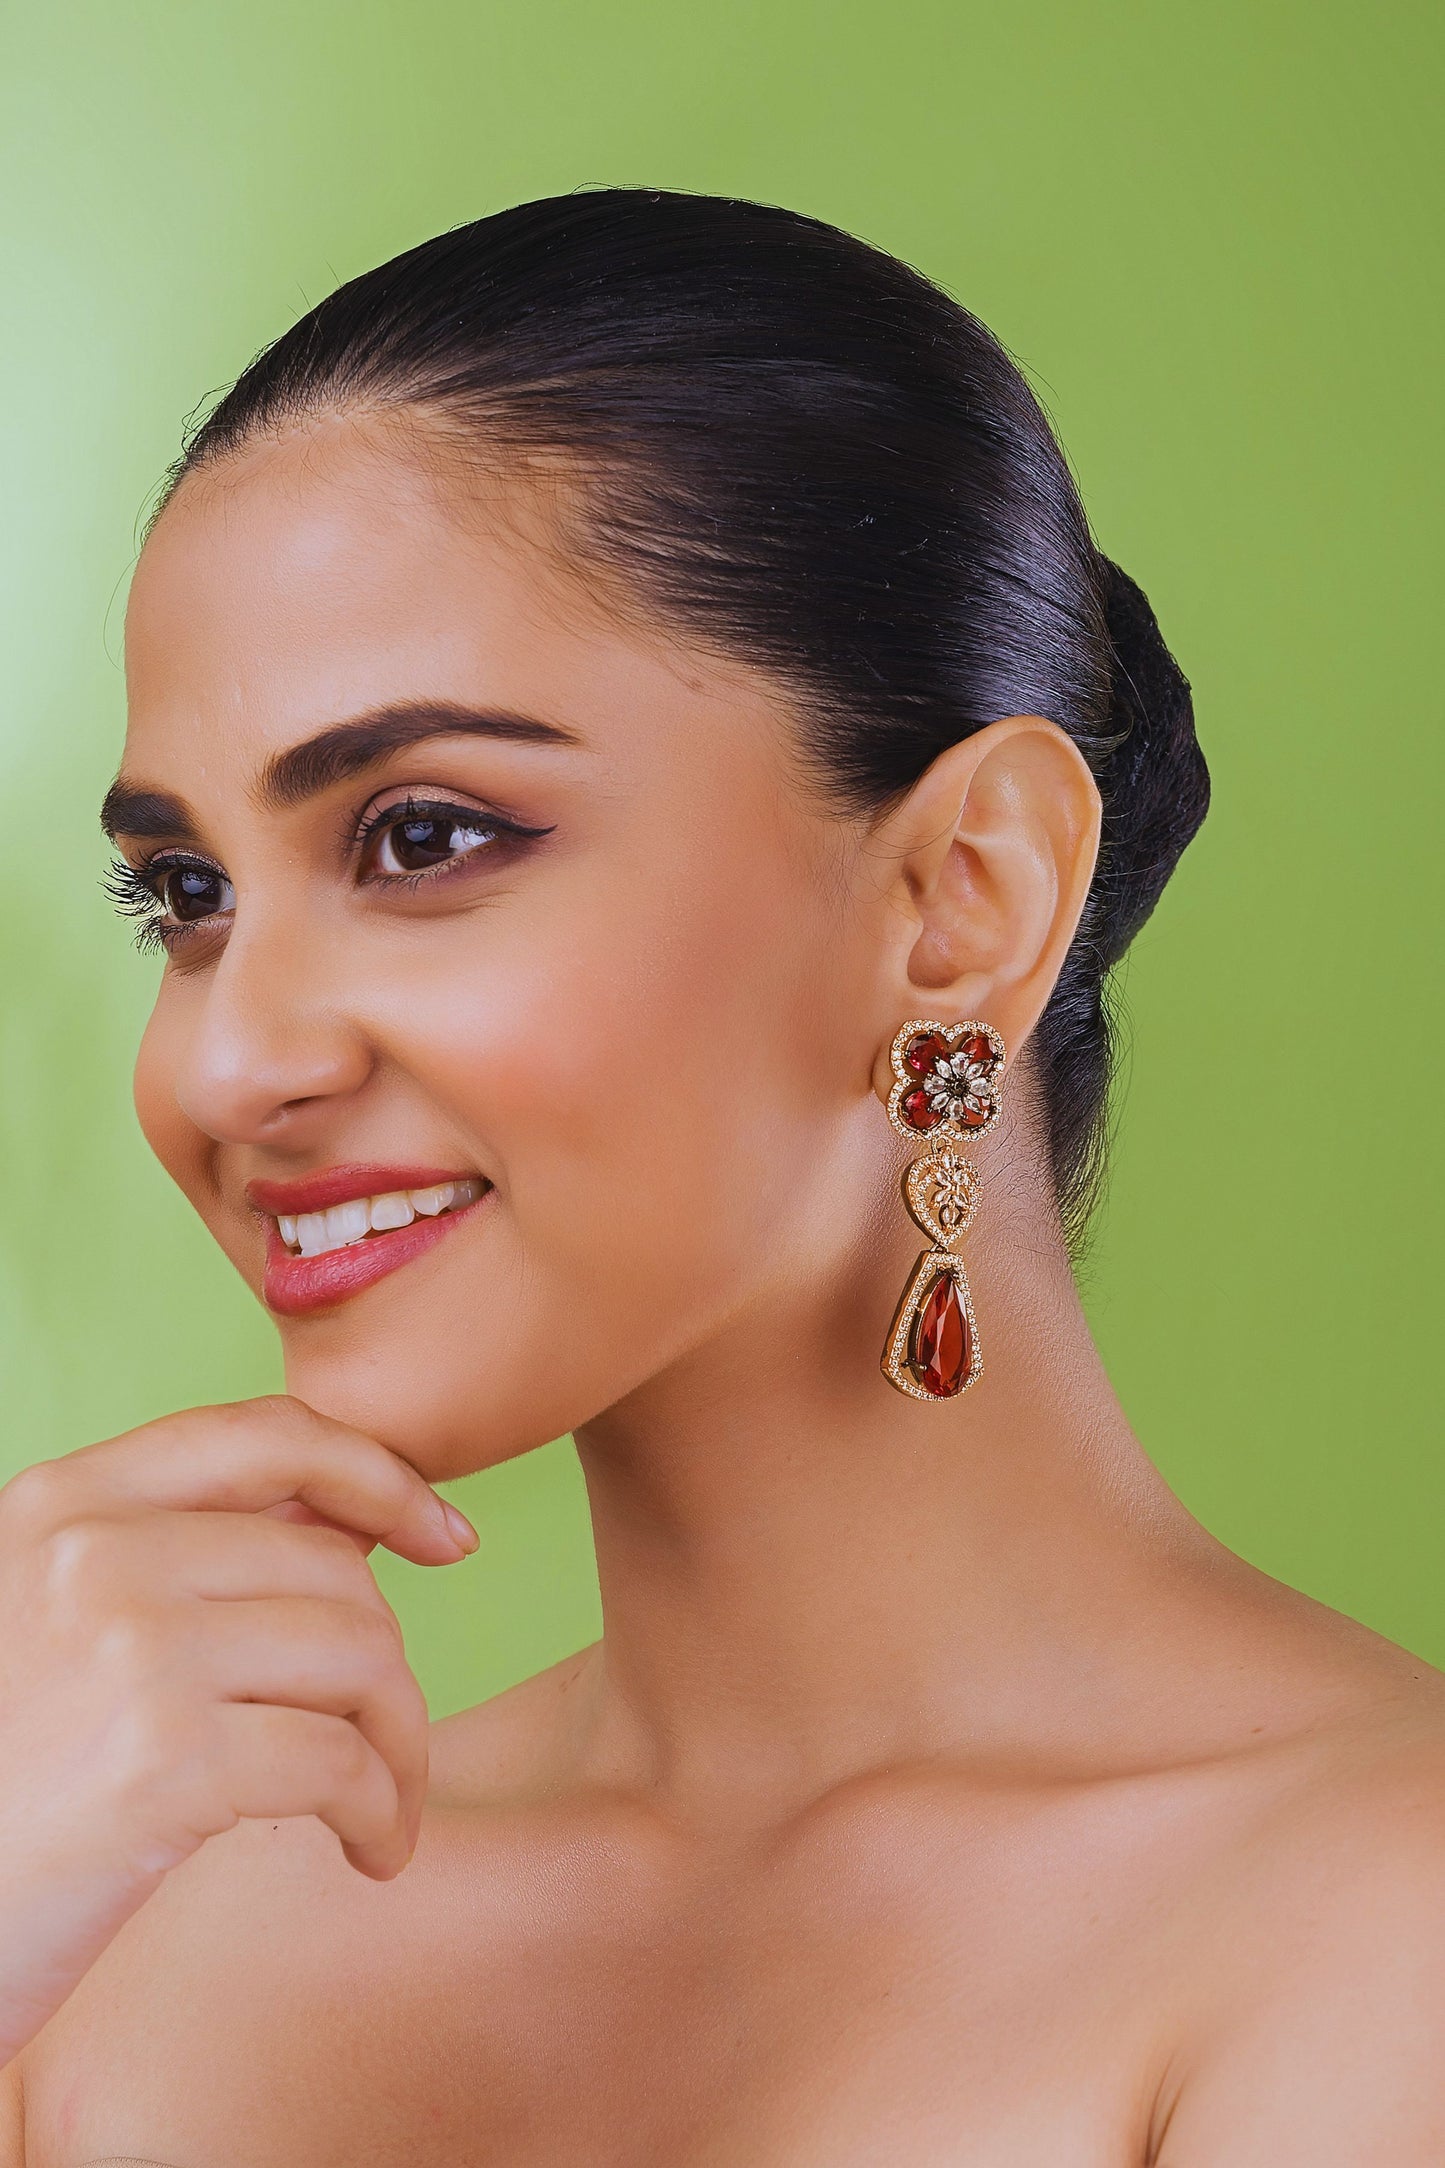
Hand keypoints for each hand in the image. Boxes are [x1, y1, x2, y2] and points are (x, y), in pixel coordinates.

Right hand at [0, 1394, 475, 2066]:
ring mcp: (133, 1649)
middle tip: (379, 1748)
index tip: (448, 1535)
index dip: (380, 1475)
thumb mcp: (55, 1620)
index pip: (267, 1435)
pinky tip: (367, 1852)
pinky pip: (345, 1761)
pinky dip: (382, 1813)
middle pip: (337, 1569)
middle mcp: (98, 1553)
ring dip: (401, 1747)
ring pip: (362, 1657)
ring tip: (376, 1809)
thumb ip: (182, 1551)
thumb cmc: (0, 1778)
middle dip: (387, 1668)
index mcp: (66, 1501)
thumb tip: (353, 1514)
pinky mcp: (165, 1762)